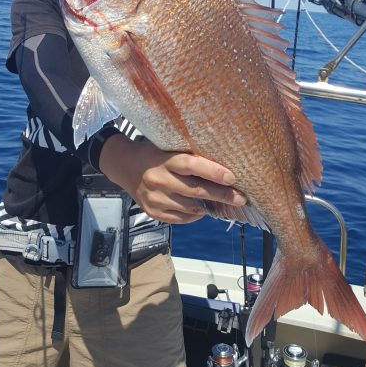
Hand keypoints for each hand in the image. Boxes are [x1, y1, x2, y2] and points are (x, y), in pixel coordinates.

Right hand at [99, 134, 245, 223]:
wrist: (125, 165)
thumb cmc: (154, 153)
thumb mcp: (168, 147)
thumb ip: (189, 156)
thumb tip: (222, 165)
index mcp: (164, 159)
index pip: (192, 165)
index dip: (213, 172)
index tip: (232, 177)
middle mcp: (158, 179)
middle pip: (195, 190)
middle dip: (221, 194)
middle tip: (240, 197)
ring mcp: (155, 198)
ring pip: (191, 208)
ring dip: (209, 206)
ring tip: (224, 202)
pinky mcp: (153, 212)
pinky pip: (182, 219)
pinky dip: (195, 215)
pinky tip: (201, 208)